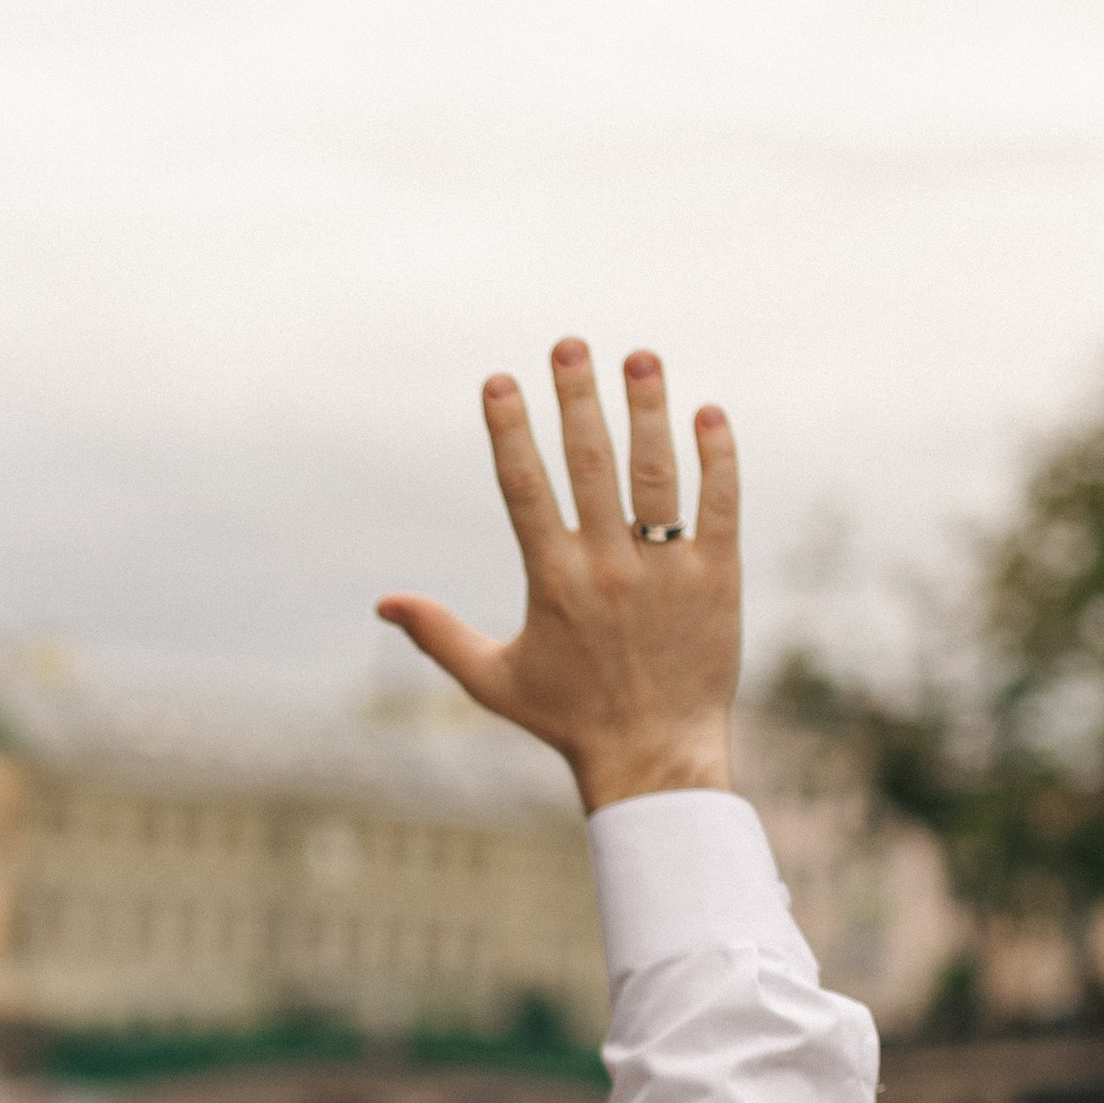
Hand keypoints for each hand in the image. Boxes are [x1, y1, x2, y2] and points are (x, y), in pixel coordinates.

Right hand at [377, 342, 739, 812]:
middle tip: (570, 344)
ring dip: (648, 409)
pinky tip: (709, 410)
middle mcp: (607, 568)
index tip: (500, 380)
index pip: (525, 488)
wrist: (654, 758)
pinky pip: (720, 505)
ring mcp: (666, 570)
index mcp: (551, 582)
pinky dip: (717, 457)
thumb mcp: (493, 681)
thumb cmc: (569, 720)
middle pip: (590, 463)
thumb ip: (439, 636)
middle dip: (577, 398)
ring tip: (641, 355)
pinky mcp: (716, 579)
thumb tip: (382, 605)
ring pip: (657, 473)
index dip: (510, 430)